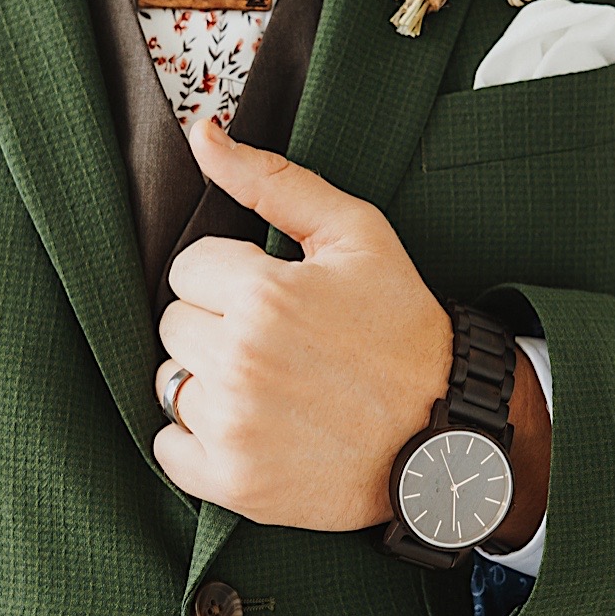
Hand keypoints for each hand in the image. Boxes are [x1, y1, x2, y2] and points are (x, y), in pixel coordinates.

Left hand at [152, 118, 532, 532]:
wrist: (446, 433)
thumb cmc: (401, 328)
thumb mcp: (354, 235)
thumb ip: (272, 179)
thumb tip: (203, 134)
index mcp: (263, 295)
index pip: (187, 270)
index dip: (229, 278)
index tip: (270, 297)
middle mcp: (240, 361)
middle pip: (174, 325)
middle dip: (215, 326)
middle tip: (275, 343)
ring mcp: (234, 426)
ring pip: (168, 382)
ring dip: (205, 381)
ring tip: (266, 385)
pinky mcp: (234, 482)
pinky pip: (168, 448)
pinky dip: (196, 440)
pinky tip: (249, 427)